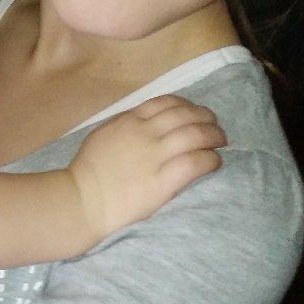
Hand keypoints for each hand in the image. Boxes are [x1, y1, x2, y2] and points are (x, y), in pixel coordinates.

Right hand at [68, 94, 224, 243]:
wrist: (82, 200)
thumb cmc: (88, 171)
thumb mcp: (103, 134)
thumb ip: (125, 125)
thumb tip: (146, 121)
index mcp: (129, 120)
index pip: (166, 103)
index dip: (187, 105)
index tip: (196, 113)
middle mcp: (145, 133)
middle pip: (186, 116)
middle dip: (206, 118)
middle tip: (216, 127)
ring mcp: (154, 156)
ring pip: (195, 135)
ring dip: (214, 136)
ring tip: (221, 142)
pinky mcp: (162, 181)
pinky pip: (195, 162)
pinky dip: (210, 159)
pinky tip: (215, 162)